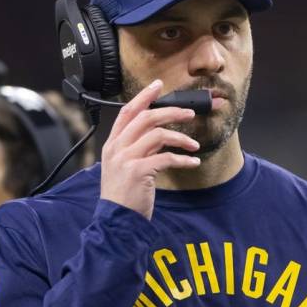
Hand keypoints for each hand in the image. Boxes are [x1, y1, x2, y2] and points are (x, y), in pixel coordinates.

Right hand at [100, 79, 200, 219]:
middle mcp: (117, 148)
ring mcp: (126, 159)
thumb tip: (161, 134)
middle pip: (146, 118)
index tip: (158, 86)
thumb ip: (138, 148)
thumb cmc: (123, 195)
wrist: (115, 220)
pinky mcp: (139, 172)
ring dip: (181, 137)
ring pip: (158, 134)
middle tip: (189, 114)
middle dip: (171, 112)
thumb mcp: (124, 167)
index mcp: (112, 144)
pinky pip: (166, 158)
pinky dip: (183, 159)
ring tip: (194, 145)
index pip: (127, 112)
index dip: (143, 97)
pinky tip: (193, 162)